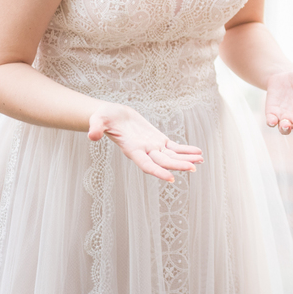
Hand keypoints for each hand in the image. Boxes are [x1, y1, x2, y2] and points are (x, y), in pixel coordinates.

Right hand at [88, 101, 202, 182]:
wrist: (111, 115)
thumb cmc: (103, 118)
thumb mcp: (98, 120)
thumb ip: (95, 128)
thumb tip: (91, 136)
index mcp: (132, 149)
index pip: (146, 164)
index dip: (158, 171)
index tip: (171, 178)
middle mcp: (144, 151)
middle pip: (163, 161)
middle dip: (178, 165)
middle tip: (193, 168)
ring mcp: (152, 146)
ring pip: (172, 156)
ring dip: (186, 159)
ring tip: (201, 161)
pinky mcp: (157, 139)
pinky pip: (174, 147)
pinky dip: (186, 150)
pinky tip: (198, 152)